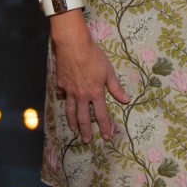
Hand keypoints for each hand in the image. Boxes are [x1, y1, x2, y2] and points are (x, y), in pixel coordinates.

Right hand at [51, 16, 129, 142]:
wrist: (74, 46)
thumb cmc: (94, 56)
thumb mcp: (108, 71)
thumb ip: (116, 87)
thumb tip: (126, 100)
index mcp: (95, 93)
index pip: (101, 115)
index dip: (105, 126)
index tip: (107, 136)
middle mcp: (82, 96)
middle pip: (83, 117)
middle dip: (86, 130)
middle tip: (87, 140)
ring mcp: (69, 91)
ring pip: (70, 110)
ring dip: (72, 121)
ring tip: (73, 129)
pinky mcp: (60, 83)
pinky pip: (61, 95)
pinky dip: (62, 99)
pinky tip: (63, 101)